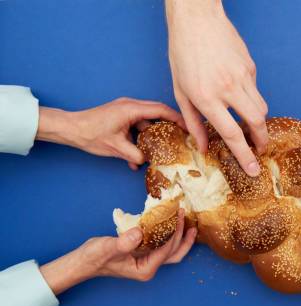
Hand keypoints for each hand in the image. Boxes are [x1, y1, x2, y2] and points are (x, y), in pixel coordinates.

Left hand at [36, 97, 184, 169]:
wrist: (70, 129)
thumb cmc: (90, 135)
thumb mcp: (116, 148)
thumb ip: (135, 155)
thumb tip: (147, 162)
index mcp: (131, 109)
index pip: (161, 110)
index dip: (178, 118)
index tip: (189, 127)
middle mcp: (130, 106)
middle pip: (157, 113)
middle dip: (170, 125)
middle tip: (182, 136)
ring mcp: (125, 111)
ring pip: (147, 122)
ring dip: (152, 136)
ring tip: (160, 150)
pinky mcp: (120, 118)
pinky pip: (136, 127)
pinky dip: (140, 139)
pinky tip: (137, 157)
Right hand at [40, 210, 196, 294]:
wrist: (84, 262)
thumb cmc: (94, 258)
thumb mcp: (107, 248)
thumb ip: (123, 242)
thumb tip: (138, 233)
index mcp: (145, 269)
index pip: (166, 250)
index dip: (173, 233)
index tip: (176, 216)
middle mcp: (150, 267)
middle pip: (174, 253)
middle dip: (182, 235)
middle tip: (184, 215)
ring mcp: (148, 262)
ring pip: (172, 251)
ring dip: (181, 237)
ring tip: (189, 223)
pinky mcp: (145, 255)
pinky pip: (163, 246)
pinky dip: (170, 235)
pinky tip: (171, 224)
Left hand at [166, 0, 267, 176]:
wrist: (197, 18)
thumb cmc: (182, 53)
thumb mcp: (180, 90)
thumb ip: (192, 121)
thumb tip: (202, 146)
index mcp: (206, 97)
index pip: (231, 134)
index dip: (244, 155)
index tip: (253, 169)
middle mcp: (227, 88)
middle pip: (255, 123)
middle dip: (261, 141)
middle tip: (260, 151)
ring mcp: (242, 76)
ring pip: (261, 108)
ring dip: (258, 122)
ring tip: (251, 128)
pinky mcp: (250, 67)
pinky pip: (256, 91)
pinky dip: (251, 99)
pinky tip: (238, 94)